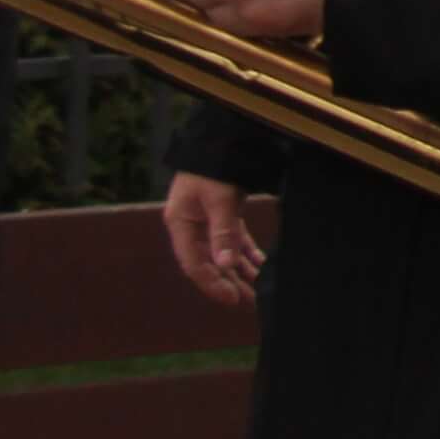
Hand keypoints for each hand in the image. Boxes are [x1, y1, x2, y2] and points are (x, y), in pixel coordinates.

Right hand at [160, 171, 261, 307]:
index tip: (231, 299)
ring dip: (238, 271)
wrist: (222, 137)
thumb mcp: (219, 200)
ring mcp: (205, 219)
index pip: (193, 263)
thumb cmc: (215, 166)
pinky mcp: (221, 213)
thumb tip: (227, 265)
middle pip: (207, 261)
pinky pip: (232, 240)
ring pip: (221, 252)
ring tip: (255, 290)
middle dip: (228, 282)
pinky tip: (259, 266)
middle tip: (248, 301)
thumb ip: (223, 233)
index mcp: (180, 222)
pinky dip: (245, 253)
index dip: (212, 283)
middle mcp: (190, 224)